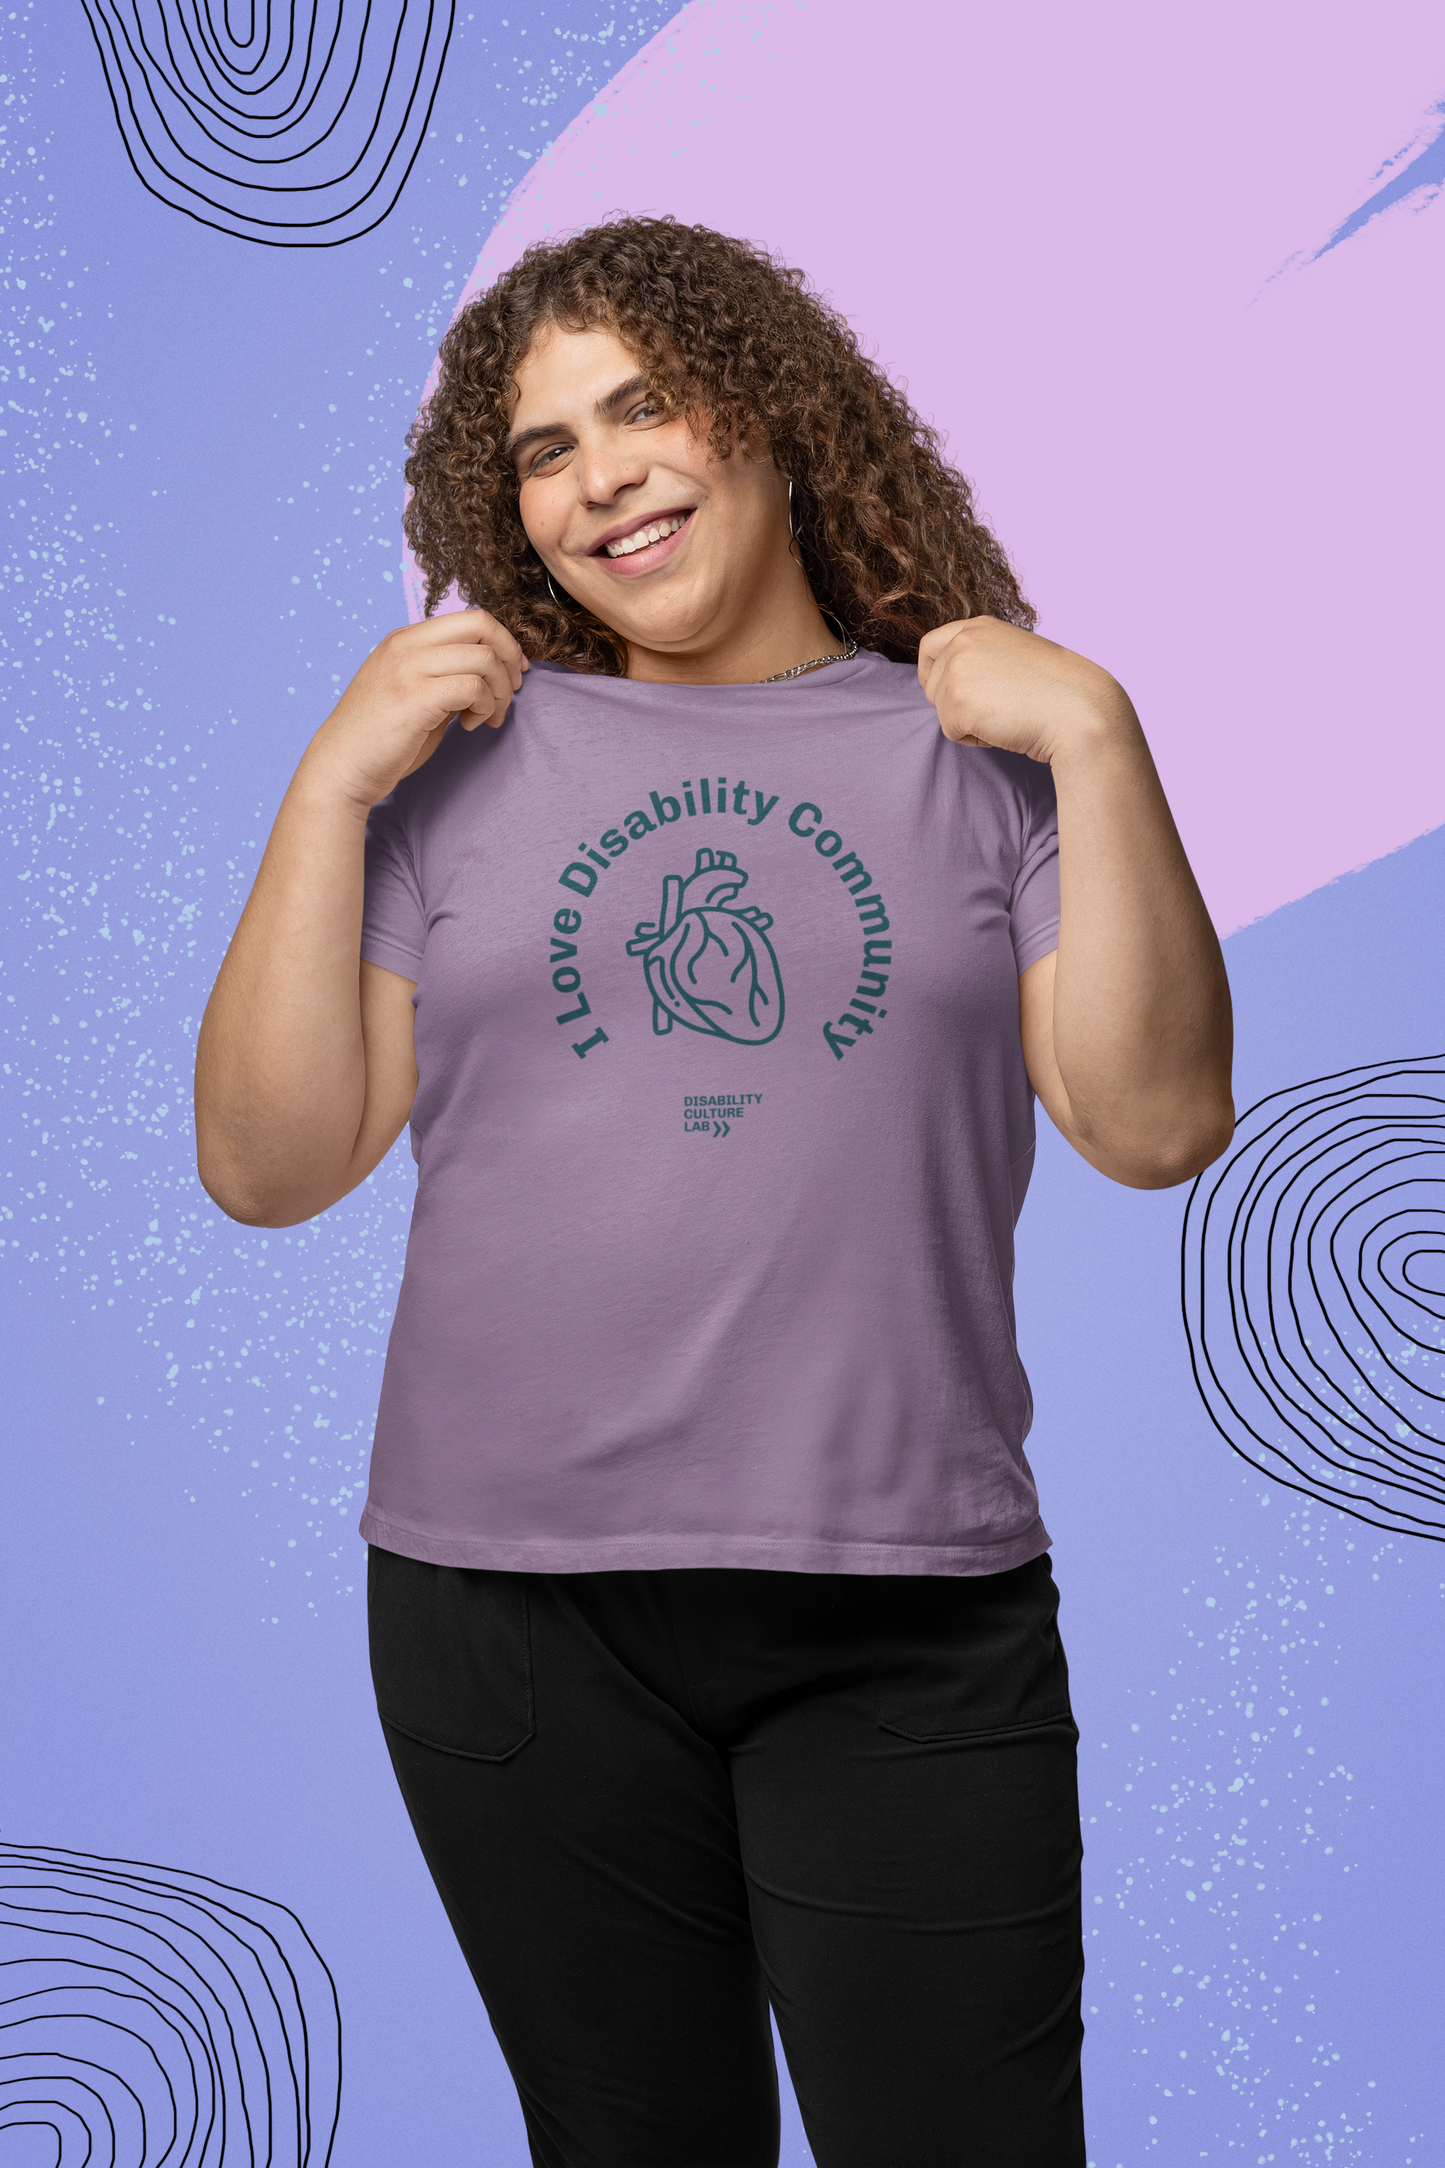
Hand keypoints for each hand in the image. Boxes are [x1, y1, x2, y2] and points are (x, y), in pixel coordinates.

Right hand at [304, 609, 527, 809]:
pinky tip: (469, 725)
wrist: (342, 767)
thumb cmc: (381, 738)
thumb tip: (492, 674)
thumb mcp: (415, 693)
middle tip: (512, 691)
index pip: (471, 618)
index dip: (503, 643)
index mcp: (406, 639)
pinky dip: (484, 707)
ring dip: (499, 691)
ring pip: (484, 658)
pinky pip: (473, 687)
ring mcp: (409, 667)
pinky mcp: (415, 696)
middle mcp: (407, 645)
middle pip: (482, 625)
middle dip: (510, 658)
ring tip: (488, 717)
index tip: (513, 673)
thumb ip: (447, 676)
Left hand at [917, 616, 1132, 765]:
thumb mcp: (1014, 656)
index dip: (932, 672)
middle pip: (932, 685)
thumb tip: (952, 680)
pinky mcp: (956, 701)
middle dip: (955, 705)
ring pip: (941, 710)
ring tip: (1006, 715)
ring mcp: (957, 669)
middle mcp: (963, 641)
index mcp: (978, 626)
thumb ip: (982, 658)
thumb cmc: (1055, 690)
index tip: (946, 691)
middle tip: (995, 709)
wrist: (1078, 708)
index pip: (930, 645)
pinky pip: (951, 731)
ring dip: (968, 723)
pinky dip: (975, 739)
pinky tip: (1004, 727)